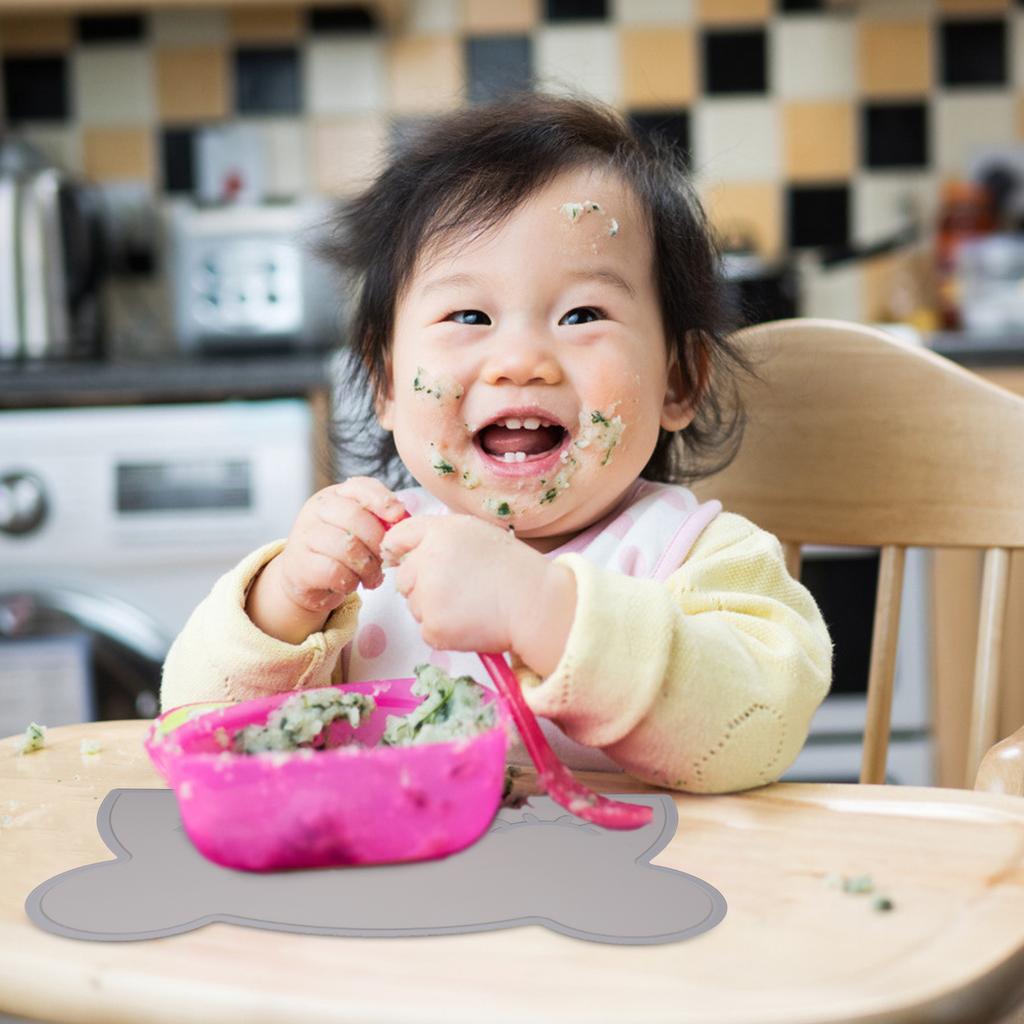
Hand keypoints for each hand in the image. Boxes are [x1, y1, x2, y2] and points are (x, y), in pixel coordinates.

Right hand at [246, 477, 406, 643]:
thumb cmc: (340, 549)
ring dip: (368, 567)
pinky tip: (351, 583)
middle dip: (378, 542)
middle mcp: (316, 510)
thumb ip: (379, 518)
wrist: (304, 576)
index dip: (382, 500)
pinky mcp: (299, 564)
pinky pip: (334, 571)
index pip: (359, 487)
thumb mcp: (358, 527)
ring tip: (371, 576)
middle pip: (355, 517)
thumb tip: (403, 517)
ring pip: (346, 547)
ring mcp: (304, 535)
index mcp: (334, 496)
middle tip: (386, 559)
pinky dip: (350, 581)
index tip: (398, 515)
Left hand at [382, 515, 575, 675]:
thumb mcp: (478, 535)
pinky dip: (445, 632)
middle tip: (459, 590)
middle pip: (404, 578)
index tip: (400, 559)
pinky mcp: (433, 626)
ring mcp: (428, 595)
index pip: (398, 537)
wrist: (536, 604)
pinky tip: (471, 622)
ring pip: (415, 606)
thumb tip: (404, 553)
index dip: (397, 550)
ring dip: (435, 610)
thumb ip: (441, 538)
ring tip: (471, 605)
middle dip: (422, 586)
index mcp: (440, 532)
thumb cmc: (514, 570)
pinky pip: (427, 631)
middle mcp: (428, 560)